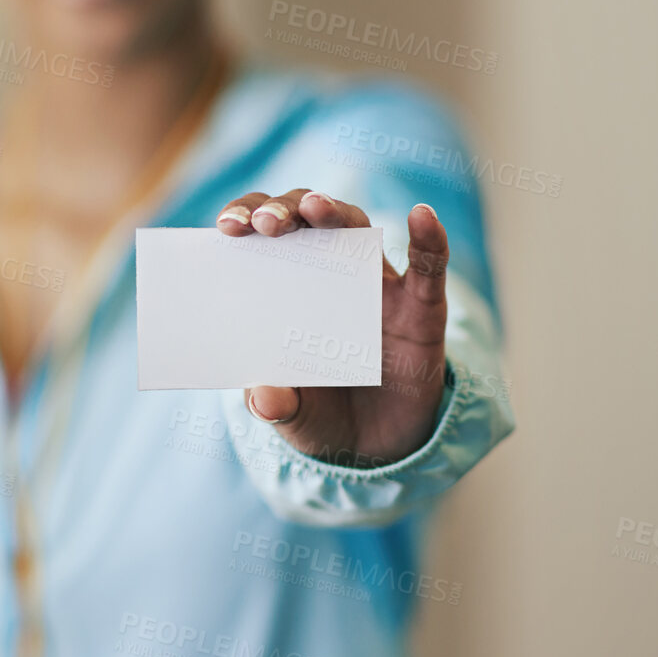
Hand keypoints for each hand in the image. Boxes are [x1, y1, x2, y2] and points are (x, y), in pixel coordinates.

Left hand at [216, 188, 448, 466]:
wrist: (375, 450)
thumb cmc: (321, 413)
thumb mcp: (291, 413)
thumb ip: (274, 403)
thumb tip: (264, 399)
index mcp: (289, 289)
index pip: (266, 238)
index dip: (247, 218)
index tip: (227, 227)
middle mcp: (332, 276)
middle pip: (308, 221)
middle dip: (284, 211)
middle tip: (263, 222)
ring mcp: (378, 288)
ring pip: (358, 230)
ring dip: (336, 213)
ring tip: (314, 206)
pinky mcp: (422, 310)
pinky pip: (430, 269)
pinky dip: (430, 241)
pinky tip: (424, 217)